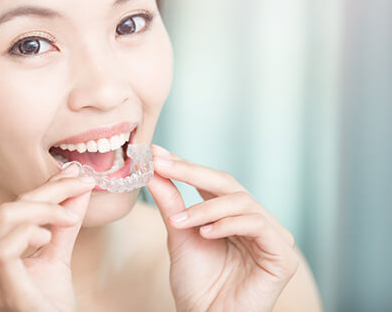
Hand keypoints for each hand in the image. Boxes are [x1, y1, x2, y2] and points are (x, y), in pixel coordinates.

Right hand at [0, 164, 94, 311]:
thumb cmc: (52, 306)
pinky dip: (30, 232)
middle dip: (48, 191)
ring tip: (69, 218)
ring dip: (43, 208)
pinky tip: (48, 237)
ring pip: (5, 218)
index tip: (76, 175)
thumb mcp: (58, 256)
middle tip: (81, 185)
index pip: (14, 209)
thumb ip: (65, 223)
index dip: (46, 188)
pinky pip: (4, 247)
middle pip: (9, 208)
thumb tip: (79, 185)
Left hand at [147, 145, 297, 311]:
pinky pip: (257, 224)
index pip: (210, 181)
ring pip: (241, 201)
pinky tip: (205, 233)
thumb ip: (171, 202)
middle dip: (192, 172)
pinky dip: (228, 224)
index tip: (157, 154)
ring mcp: (272, 236)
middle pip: (227, 183)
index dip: (185, 165)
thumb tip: (154, 169)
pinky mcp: (283, 255)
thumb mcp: (179, 234)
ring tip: (180, 221)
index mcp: (231, 214)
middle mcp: (254, 220)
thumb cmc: (195, 283)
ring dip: (206, 208)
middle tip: (164, 166)